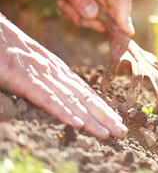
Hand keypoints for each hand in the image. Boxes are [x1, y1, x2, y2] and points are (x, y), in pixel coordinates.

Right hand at [0, 14, 127, 138]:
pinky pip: (46, 97)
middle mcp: (54, 72)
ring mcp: (41, 74)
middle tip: (122, 131)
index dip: (101, 107)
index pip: (84, 92)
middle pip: (84, 98)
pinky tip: (77, 123)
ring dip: (91, 119)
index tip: (116, 120)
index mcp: (57, 69)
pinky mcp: (24, 78)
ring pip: (71, 100)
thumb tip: (59, 94)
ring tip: (107, 132)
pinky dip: (63, 110)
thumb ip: (45, 79)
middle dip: (105, 116)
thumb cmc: (8, 47)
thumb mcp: (31, 64)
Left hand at [34, 0, 134, 36]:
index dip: (124, 14)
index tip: (127, 33)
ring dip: (81, 15)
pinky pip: (93, 13)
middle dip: (95, 19)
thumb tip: (93, 14)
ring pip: (102, 14)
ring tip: (62, 2)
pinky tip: (64, 1)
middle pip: (116, 8)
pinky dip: (78, 13)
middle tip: (71, 12)